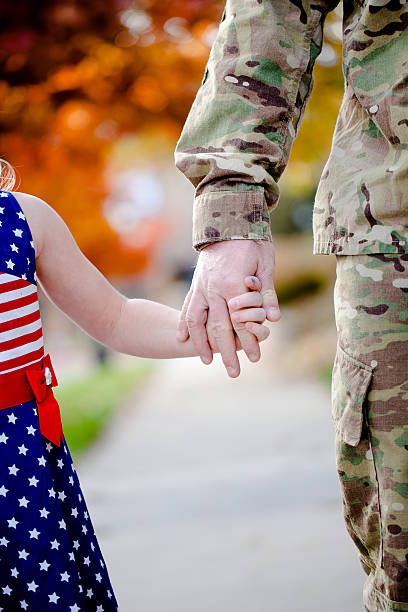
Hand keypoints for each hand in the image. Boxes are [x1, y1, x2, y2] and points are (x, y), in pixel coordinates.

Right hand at [177, 240, 279, 377]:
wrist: (228, 218)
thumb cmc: (251, 241)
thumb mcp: (266, 264)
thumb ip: (267, 293)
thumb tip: (274, 318)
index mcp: (233, 285)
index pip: (241, 321)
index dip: (248, 341)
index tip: (254, 358)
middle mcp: (214, 289)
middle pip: (218, 328)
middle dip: (225, 352)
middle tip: (233, 373)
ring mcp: (202, 286)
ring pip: (197, 321)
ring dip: (201, 343)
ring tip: (205, 361)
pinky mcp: (196, 283)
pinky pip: (188, 307)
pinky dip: (183, 324)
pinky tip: (181, 338)